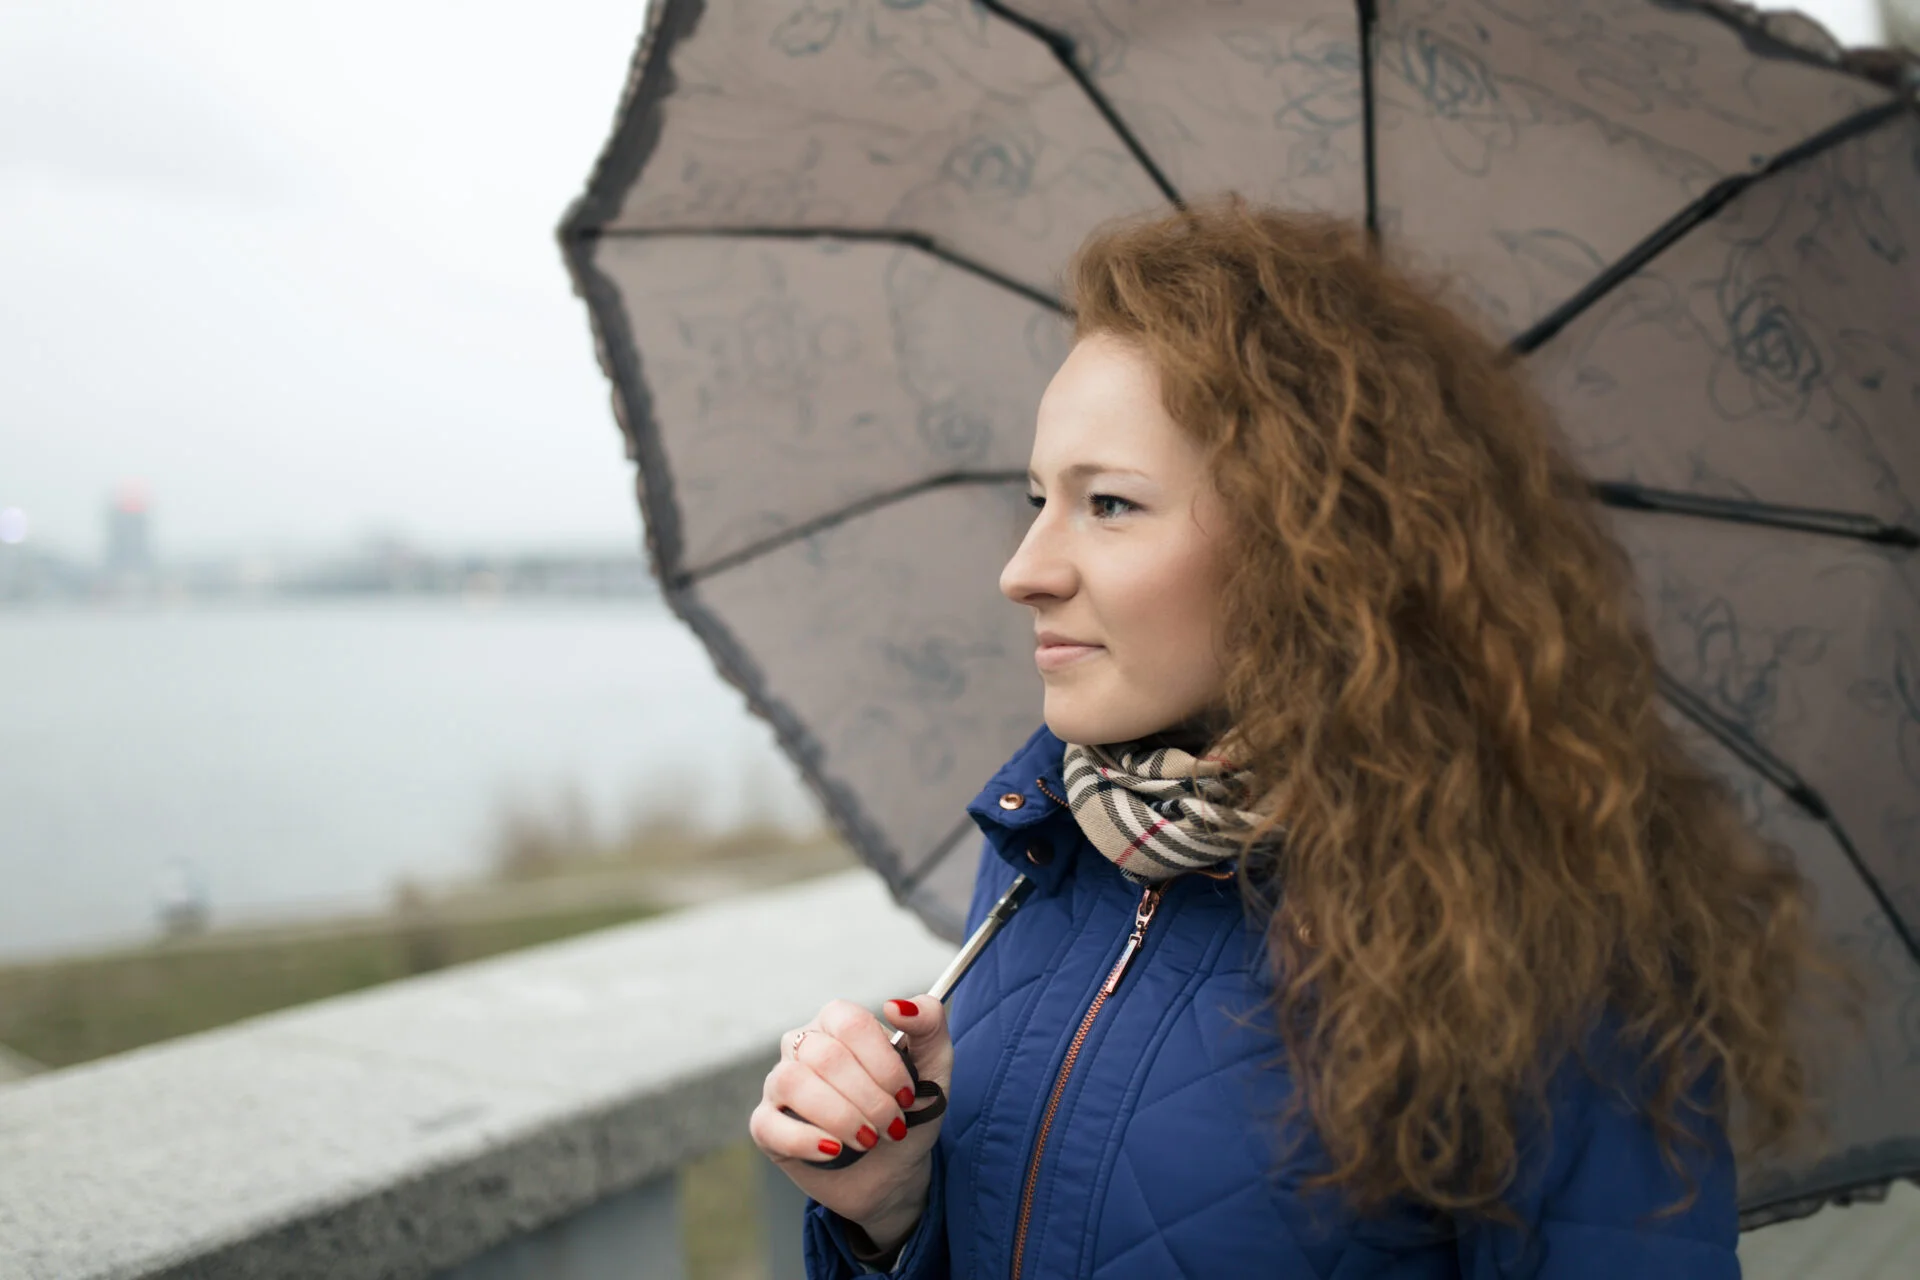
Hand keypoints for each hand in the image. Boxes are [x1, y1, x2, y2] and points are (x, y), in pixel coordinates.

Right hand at [749, 995, 950, 1251]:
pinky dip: (805, 1140)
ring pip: (793, 1083)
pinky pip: (768, 1124)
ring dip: (841, 1117)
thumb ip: (929, 1022)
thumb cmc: (909, 1110)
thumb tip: (896, 1005)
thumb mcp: (933, 1066)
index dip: (882, 1063)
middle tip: (894, 1126)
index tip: (906, 1095)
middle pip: (825, 1057)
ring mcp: (778, 1083)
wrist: (894, 1168)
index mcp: (837, 1022)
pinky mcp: (765, 1125)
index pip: (849, 1023)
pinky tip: (834, 1151)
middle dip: (869, 1099)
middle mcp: (802, 1044)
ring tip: (868, 1140)